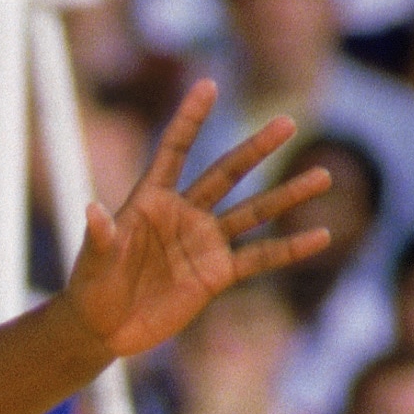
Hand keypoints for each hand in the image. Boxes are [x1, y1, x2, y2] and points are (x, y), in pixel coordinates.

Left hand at [58, 83, 330, 367]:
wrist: (102, 327)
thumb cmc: (90, 287)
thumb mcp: (92, 262)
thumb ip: (99, 237)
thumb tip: (92, 211)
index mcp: (151, 199)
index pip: (174, 150)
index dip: (190, 119)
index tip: (209, 85)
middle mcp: (184, 214)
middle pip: (226, 174)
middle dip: (255, 149)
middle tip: (286, 123)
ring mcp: (204, 242)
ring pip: (252, 213)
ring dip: (286, 196)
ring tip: (323, 176)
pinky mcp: (216, 275)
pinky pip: (258, 258)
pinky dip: (289, 249)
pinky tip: (321, 236)